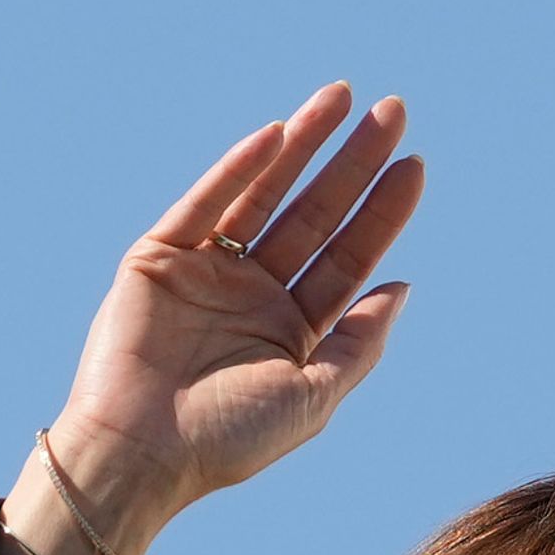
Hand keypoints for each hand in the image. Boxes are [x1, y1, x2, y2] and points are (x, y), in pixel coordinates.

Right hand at [5, 85, 424, 554]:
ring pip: (265, 195)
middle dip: (353, 163)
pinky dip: (237, 169)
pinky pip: (204, 203)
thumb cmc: (227, 440)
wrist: (140, 455)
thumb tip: (404, 283)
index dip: (382, 211)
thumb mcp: (314, 394)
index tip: (414, 166)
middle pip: (315, 214)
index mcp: (293, 330)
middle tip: (393, 112)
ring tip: (343, 98)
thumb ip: (360, 340)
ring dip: (302, 144)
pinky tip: (276, 136)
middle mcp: (253, 294)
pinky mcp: (159, 258)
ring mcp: (207, 271)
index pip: (348, 258)